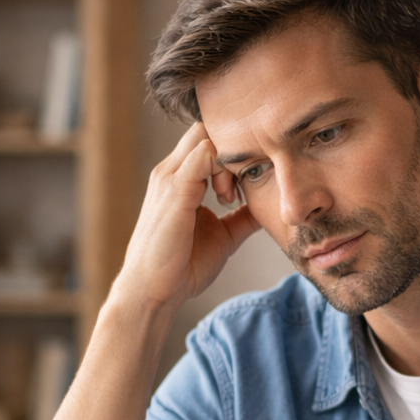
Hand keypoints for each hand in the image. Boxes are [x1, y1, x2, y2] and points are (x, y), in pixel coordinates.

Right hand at [114, 122, 259, 309]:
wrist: (153, 290)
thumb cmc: (182, 265)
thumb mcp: (222, 235)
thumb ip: (242, 217)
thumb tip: (266, 207)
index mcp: (180, 178)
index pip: (209, 139)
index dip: (235, 154)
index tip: (248, 184)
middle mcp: (171, 170)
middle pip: (207, 129)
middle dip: (234, 149)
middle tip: (244, 185)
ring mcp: (170, 177)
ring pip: (207, 136)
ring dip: (231, 159)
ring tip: (233, 197)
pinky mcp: (175, 190)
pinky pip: (204, 155)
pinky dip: (225, 166)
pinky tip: (231, 197)